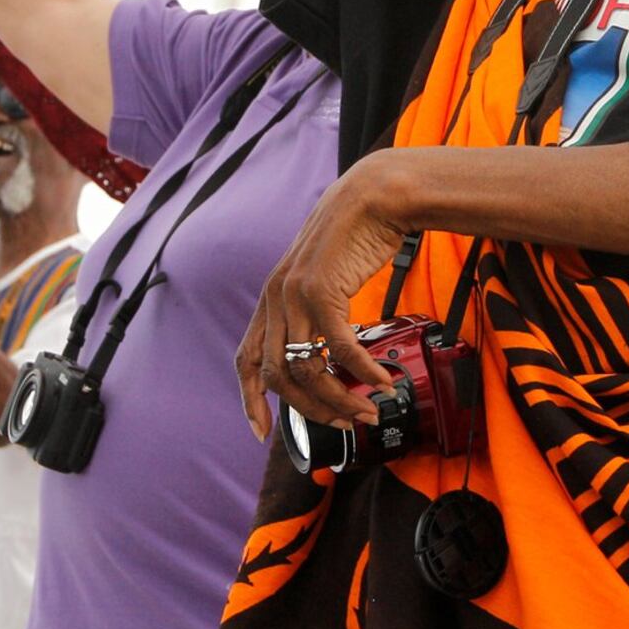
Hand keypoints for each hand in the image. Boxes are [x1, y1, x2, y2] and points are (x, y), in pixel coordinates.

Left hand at [236, 152, 412, 440]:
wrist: (372, 197)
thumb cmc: (354, 237)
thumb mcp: (322, 276)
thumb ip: (314, 310)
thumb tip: (329, 353)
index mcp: (271, 298)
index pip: (247, 359)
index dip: (249, 399)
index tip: (260, 431)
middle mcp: (276, 299)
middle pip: (278, 376)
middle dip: (310, 409)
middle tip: (343, 422)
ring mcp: (296, 295)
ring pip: (307, 368)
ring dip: (339, 399)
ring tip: (367, 409)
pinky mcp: (323, 290)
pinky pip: (340, 348)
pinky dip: (361, 372)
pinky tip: (381, 381)